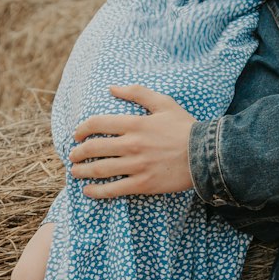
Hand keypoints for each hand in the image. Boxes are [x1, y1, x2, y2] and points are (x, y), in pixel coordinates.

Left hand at [69, 86, 196, 196]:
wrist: (206, 155)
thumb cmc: (185, 127)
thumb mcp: (163, 103)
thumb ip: (137, 92)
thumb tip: (112, 88)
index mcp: (135, 124)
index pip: (98, 124)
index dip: (82, 129)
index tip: (76, 134)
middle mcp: (132, 145)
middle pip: (94, 148)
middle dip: (78, 152)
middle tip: (72, 155)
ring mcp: (137, 166)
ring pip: (100, 169)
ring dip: (82, 171)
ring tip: (75, 172)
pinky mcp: (143, 184)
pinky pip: (114, 190)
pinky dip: (97, 191)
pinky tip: (88, 191)